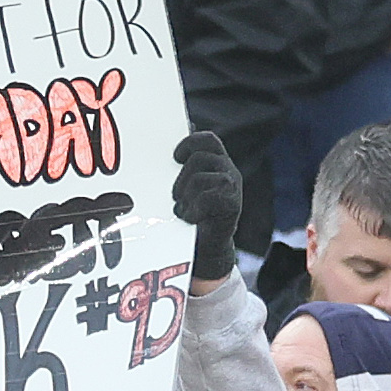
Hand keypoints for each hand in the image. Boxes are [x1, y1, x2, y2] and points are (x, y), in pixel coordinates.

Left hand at [172, 131, 241, 281]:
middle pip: (199, 158)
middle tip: (176, 197)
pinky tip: (190, 218)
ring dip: (185, 196)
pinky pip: (207, 198)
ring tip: (182, 210)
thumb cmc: (189, 218)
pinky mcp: (232, 205)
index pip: (206, 140)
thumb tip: (158, 148)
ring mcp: (232, 187)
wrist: (204, 250)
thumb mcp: (181, 190)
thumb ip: (176, 171)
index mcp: (215, 163)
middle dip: (181, 178)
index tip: (174, 157)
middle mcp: (227, 171)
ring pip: (200, 178)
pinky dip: (193, 209)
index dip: (189, 143)